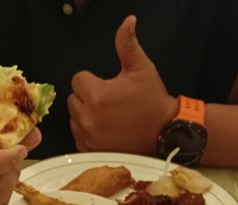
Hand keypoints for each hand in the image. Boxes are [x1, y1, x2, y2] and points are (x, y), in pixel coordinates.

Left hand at [68, 15, 176, 153]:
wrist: (164, 132)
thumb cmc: (152, 101)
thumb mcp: (141, 68)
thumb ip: (127, 45)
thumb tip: (128, 22)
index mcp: (97, 95)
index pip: (78, 79)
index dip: (93, 80)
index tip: (109, 87)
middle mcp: (88, 117)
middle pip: (73, 98)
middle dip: (88, 97)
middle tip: (109, 101)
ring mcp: (88, 136)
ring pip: (74, 117)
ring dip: (86, 114)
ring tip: (108, 116)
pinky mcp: (90, 149)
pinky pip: (78, 135)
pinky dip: (88, 132)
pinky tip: (105, 129)